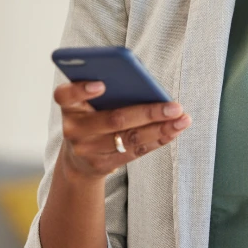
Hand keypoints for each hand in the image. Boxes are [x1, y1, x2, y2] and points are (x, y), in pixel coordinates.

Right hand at [55, 80, 191, 181]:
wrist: (78, 159)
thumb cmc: (93, 115)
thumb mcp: (90, 102)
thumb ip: (109, 89)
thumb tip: (144, 82)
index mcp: (69, 107)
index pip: (65, 96)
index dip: (81, 90)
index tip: (101, 84)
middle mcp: (74, 130)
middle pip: (114, 120)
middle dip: (148, 113)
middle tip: (174, 107)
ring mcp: (88, 151)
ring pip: (130, 138)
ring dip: (161, 128)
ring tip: (183, 119)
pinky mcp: (102, 166)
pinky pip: (135, 151)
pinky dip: (158, 139)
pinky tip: (175, 130)